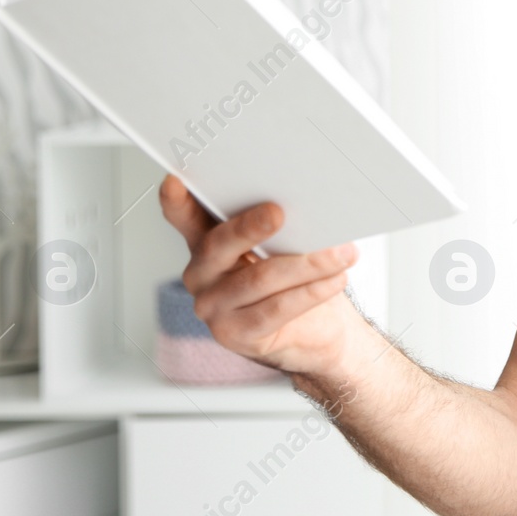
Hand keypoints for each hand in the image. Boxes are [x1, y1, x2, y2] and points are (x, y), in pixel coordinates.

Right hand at [159, 174, 362, 375]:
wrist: (314, 332)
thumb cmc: (293, 280)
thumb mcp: (279, 247)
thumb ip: (275, 227)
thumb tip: (304, 202)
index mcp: (207, 243)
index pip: (185, 218)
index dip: (177, 201)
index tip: (174, 182)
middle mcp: (202, 274)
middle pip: (219, 244)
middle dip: (250, 227)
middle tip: (279, 212)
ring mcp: (213, 307)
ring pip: (259, 278)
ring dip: (307, 263)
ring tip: (342, 253)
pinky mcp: (236, 334)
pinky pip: (276, 308)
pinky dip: (311, 292)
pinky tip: (335, 279)